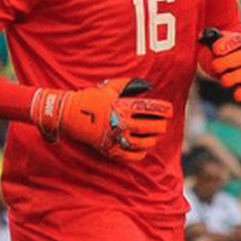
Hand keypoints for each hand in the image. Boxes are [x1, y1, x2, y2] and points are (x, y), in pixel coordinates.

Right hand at [31, 78, 173, 160]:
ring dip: (152, 140)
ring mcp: (116, 138)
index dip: (164, 110)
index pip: (151, 109)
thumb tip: (148, 85)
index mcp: (123, 107)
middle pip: (150, 127)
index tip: (169, 110)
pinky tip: (142, 148)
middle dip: (160, 126)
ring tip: (154, 137)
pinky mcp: (110, 150)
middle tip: (162, 125)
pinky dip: (140, 153)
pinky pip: (131, 156)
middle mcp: (121, 123)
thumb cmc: (91, 99)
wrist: (71, 115)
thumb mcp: (109, 88)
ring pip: (143, 143)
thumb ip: (129, 84)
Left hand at [199, 28, 240, 101]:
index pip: (237, 40)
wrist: (228, 61)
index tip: (216, 50)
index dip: (227, 45)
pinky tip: (236, 95)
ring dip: (235, 77)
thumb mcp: (214, 42)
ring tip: (224, 80)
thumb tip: (202, 37)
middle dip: (228, 62)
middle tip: (215, 66)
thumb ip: (209, 38)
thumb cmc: (221, 50)